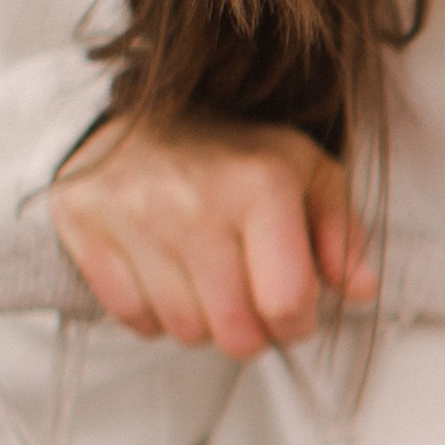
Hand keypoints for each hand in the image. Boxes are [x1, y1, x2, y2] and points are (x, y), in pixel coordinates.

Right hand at [48, 114, 375, 358]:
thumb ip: (342, 234)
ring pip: (183, 331)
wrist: (142, 111)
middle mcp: (194, 200)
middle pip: (235, 333)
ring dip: (203, 323)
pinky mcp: (83, 222)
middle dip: (252, 332)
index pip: (287, 304)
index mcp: (260, 184)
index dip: (298, 323)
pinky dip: (153, 313)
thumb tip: (361, 289)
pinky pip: (131, 316)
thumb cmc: (237, 154)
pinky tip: (165, 275)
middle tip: (249, 302)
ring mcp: (132, 213)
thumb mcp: (308, 174)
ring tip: (207, 282)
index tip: (292, 306)